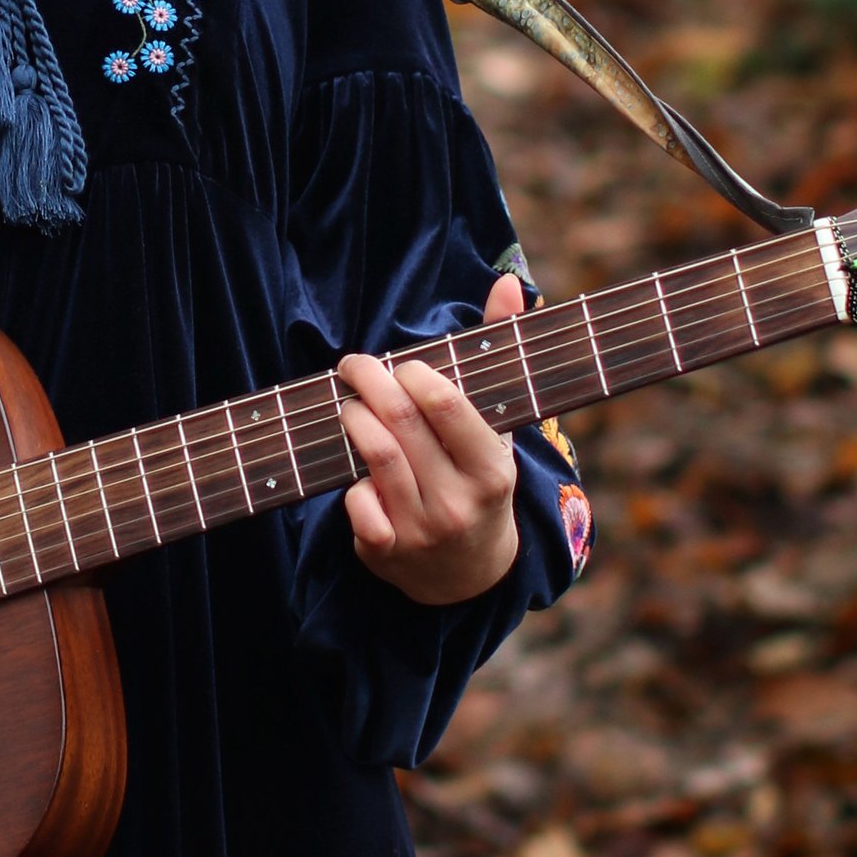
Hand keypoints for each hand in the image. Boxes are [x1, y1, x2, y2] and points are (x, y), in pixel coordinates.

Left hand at [337, 272, 526, 609]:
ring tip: (350, 405)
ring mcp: (421, 530)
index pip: (445, 403)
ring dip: (353, 418)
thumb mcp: (499, 427)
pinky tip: (358, 468)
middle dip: (368, 381)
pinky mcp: (386, 551)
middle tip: (355, 366)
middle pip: (399, 422)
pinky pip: (354, 500)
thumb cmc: (479, 478)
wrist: (471, 573)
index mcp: (492, 467)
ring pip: (375, 454)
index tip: (402, 366)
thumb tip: (506, 283)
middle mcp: (459, 501)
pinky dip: (351, 478)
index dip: (413, 374)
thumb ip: (499, 351)